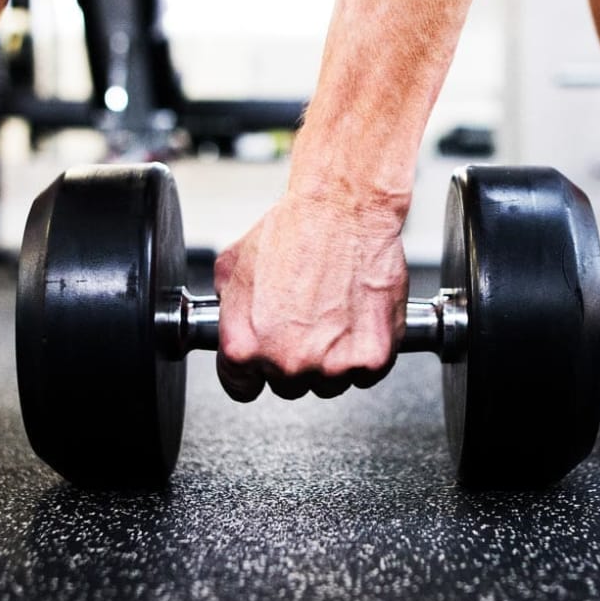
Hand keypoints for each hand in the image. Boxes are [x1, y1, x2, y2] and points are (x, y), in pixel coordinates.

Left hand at [214, 179, 410, 400]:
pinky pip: (366, 374)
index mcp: (244, 347)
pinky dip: (366, 353)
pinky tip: (357, 320)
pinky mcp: (372, 358)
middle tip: (306, 321)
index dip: (253, 371)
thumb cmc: (292, 231)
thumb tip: (230, 328)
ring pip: (329, 384)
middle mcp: (286, 362)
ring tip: (333, 315)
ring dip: (332, 359)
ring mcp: (332, 365)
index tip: (265, 357)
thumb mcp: (232, 269)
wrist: (343, 211)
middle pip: (288, 386)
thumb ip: (227, 313)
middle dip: (295, 359)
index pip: (242, 388)